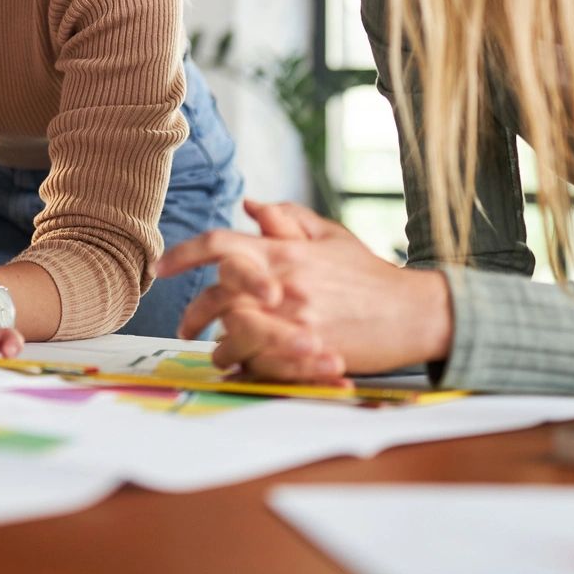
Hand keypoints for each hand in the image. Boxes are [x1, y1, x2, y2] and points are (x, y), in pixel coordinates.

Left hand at [156, 203, 452, 381]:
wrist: (413, 311)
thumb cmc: (369, 274)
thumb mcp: (330, 236)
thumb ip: (287, 219)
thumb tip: (249, 206)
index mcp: (284, 252)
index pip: (220, 245)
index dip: (183, 254)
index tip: (160, 267)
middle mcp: (282, 284)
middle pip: (217, 296)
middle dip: (194, 313)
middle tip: (186, 326)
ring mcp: (293, 320)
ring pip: (232, 335)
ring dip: (220, 346)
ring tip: (220, 352)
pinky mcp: (306, 352)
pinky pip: (260, 363)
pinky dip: (248, 366)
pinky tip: (247, 367)